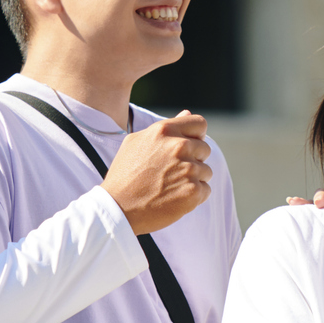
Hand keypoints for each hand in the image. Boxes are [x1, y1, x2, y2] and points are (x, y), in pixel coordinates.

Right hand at [103, 112, 211, 233]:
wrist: (117, 209)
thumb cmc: (124, 175)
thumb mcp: (136, 142)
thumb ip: (164, 126)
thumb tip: (187, 113)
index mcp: (165, 131)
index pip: (200, 124)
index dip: (196, 136)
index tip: (187, 148)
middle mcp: (179, 147)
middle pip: (205, 149)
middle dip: (193, 160)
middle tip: (172, 173)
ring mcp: (188, 170)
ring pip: (206, 171)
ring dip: (193, 179)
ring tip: (170, 187)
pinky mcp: (193, 192)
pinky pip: (205, 190)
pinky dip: (193, 196)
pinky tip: (174, 198)